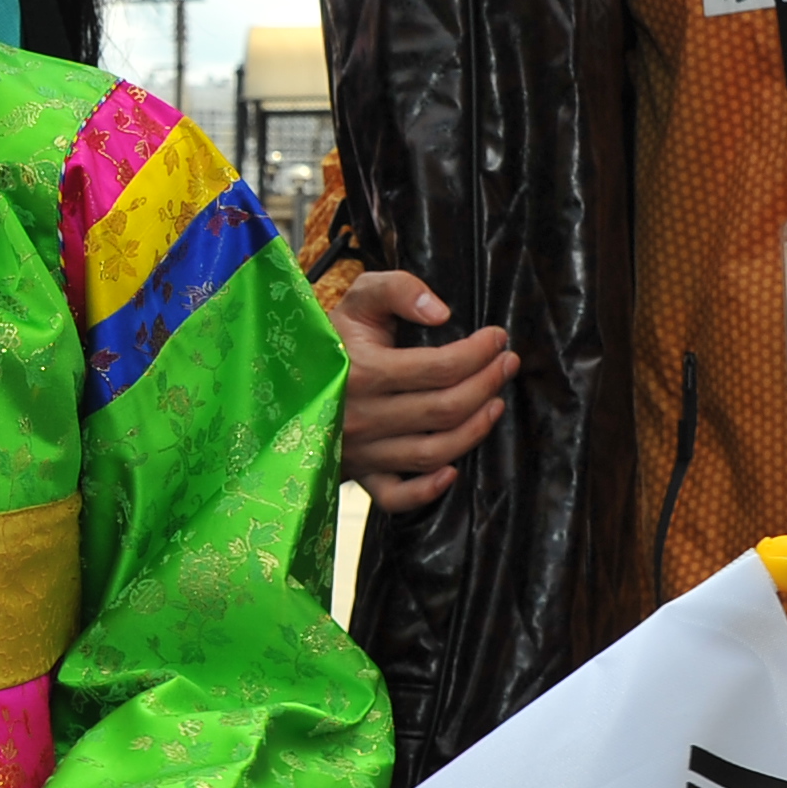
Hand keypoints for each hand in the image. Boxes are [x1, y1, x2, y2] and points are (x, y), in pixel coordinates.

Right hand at [332, 269, 516, 513]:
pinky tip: (453, 470)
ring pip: (433, 452)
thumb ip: (398, 289)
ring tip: (495, 403)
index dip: (479, 352)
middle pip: (445, 409)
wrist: (279, 379)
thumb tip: (441, 312)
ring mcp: (360, 451)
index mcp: (361, 371)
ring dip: (475, 429)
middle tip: (507, 364)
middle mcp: (361, 416)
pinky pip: (397, 497)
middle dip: (487, 383)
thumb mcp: (358, 298)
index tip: (498, 337)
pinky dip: (428, 490)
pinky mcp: (358, 475)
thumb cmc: (330, 336)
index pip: (440, 367)